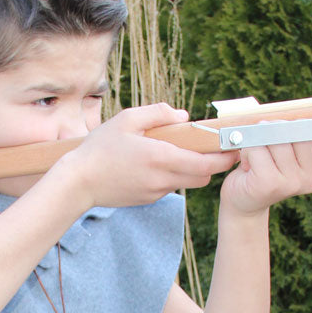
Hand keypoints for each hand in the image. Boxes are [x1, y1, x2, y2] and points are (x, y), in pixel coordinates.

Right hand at [55, 102, 237, 208]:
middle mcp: (162, 179)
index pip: (206, 164)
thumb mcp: (127, 119)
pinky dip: (170, 175)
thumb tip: (183, 116)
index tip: (233, 148)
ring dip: (189, 169)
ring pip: (186, 182)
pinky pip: (169, 187)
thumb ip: (159, 113)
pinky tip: (154, 163)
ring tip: (177, 151)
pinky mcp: (148, 199)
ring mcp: (156, 192)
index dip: (224, 158)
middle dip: (211, 164)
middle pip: (203, 177)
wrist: (78, 182)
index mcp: (161, 157)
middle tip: (210, 147)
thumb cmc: (100, 147)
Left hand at [219, 136, 311, 217]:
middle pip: (299, 131)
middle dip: (277, 128)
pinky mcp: (269, 184)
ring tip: (257, 156)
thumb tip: (307, 107)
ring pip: (276, 138)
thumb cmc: (267, 165)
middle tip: (267, 142)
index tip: (296, 130)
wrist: (244, 200)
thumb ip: (303, 131)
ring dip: (259, 140)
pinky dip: (247, 150)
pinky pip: (257, 148)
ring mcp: (293, 183)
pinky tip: (247, 165)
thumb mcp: (290, 148)